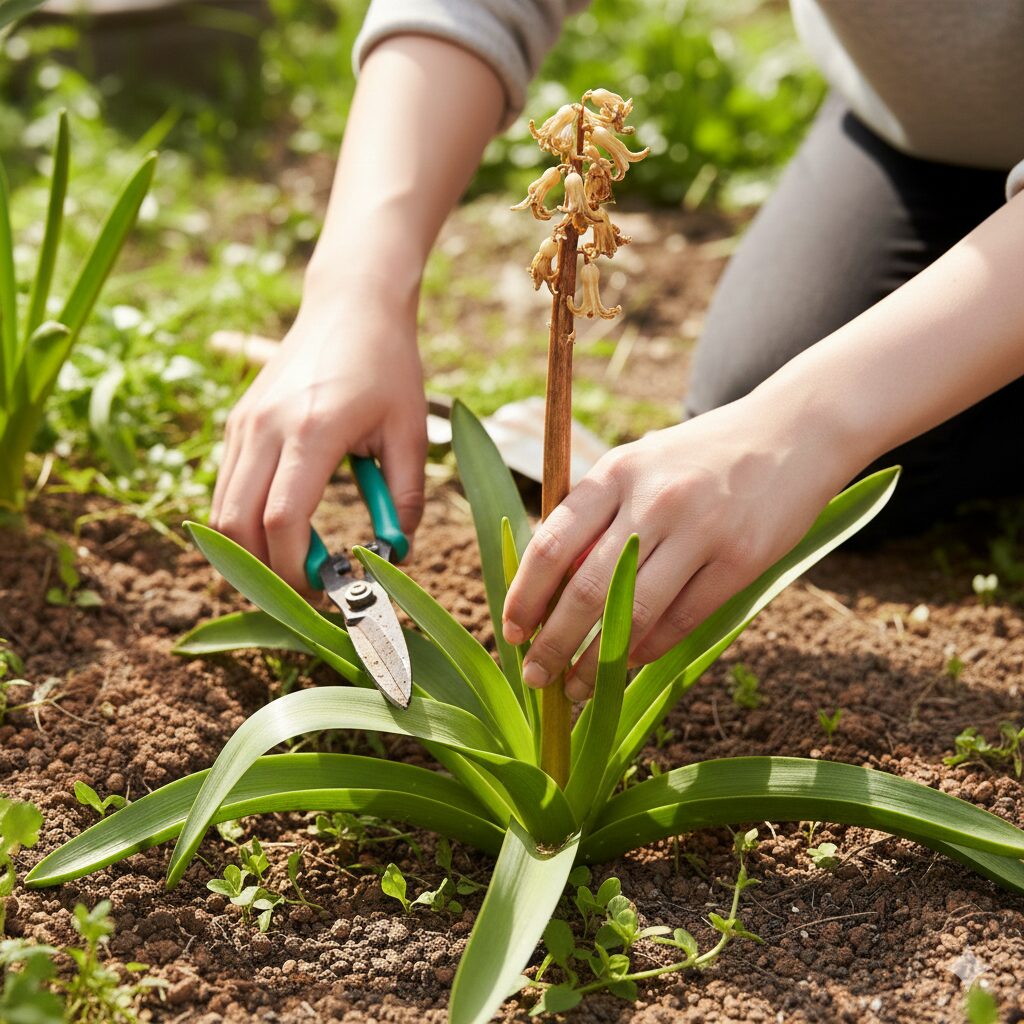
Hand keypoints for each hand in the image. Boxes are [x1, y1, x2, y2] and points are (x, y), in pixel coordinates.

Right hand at [210, 285, 426, 593]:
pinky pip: (225, 487)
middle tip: (304, 588)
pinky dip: (243, 520)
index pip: (282, 519)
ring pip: (220, 510)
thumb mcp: (411, 433)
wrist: (351, 306)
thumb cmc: (388, 367)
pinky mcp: (236, 422)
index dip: (295, 568)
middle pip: (236, 524)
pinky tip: (281, 528)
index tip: (323, 591)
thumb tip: (396, 555)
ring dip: (249, 549)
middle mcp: (265, 427)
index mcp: (312, 429)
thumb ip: (406, 500)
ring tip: (295, 563)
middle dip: (264, 571)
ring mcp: (242, 423)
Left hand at [501, 397, 848, 700]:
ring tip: (578, 690)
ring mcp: (700, 531)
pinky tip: (629, 664)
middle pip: (585, 590)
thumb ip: (596, 513)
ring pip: (632, 615)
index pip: (551, 543)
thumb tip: (547, 585)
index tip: (511, 630)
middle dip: (553, 644)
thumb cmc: (699, 456)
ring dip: (597, 664)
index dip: (525, 595)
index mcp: (617, 471)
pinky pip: (681, 621)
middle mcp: (654, 500)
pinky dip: (648, 650)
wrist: (792, 432)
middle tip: (536, 678)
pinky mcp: (740, 560)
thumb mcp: (639, 462)